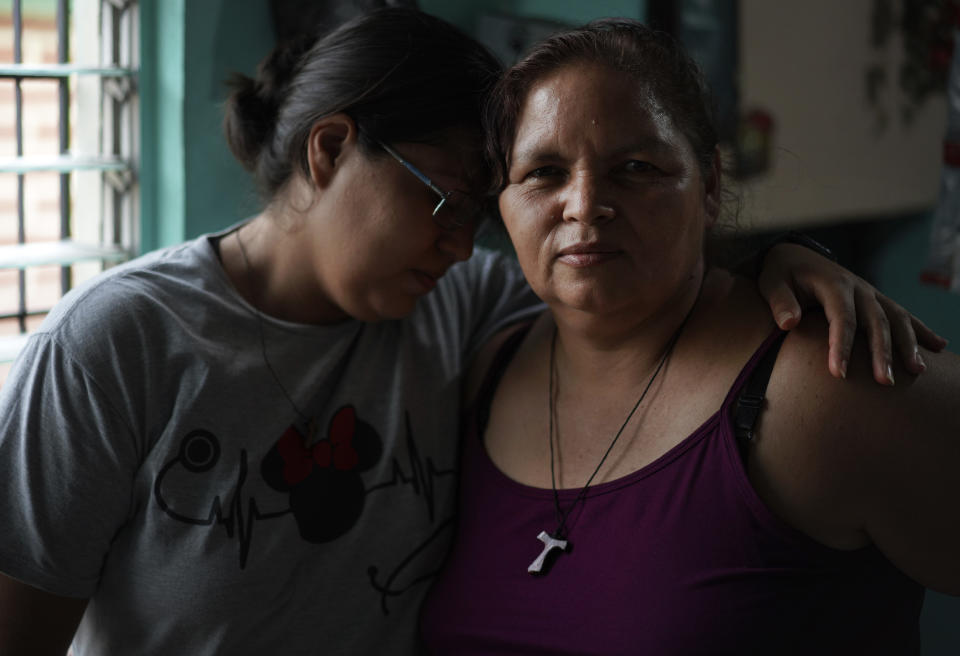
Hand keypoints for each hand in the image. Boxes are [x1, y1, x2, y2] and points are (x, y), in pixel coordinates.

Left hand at [757, 243, 947, 383]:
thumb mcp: (771, 282)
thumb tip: (788, 323)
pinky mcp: (875, 299)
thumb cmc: (780, 275)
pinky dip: (921, 330)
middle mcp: (857, 288)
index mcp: (833, 284)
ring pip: (895, 318)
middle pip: (875, 321)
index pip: (841, 318)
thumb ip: (779, 301)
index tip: (839, 374)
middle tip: (885, 382)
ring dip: (908, 344)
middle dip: (882, 352)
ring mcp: (870, 293)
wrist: (794, 256)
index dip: (842, 346)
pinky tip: (939, 347)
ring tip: (917, 371)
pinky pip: (902, 315)